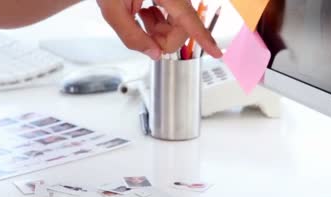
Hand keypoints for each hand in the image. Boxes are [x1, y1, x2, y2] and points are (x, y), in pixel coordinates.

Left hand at [97, 0, 220, 59]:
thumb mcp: (112, 8)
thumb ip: (131, 35)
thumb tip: (154, 54)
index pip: (190, 20)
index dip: (204, 39)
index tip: (217, 53)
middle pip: (182, 27)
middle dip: (163, 38)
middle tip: (143, 32)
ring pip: (177, 23)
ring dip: (160, 29)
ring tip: (141, 16)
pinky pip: (173, 13)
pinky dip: (159, 19)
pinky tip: (145, 11)